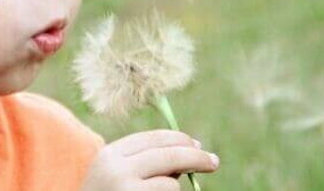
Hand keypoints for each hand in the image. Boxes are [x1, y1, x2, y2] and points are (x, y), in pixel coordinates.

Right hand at [80, 129, 218, 190]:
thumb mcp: (118, 175)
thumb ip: (145, 162)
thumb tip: (190, 150)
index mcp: (110, 154)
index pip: (152, 138)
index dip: (179, 139)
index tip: (198, 145)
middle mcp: (116, 168)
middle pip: (167, 154)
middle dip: (195, 156)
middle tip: (213, 162)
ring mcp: (126, 189)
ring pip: (171, 182)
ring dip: (173, 189)